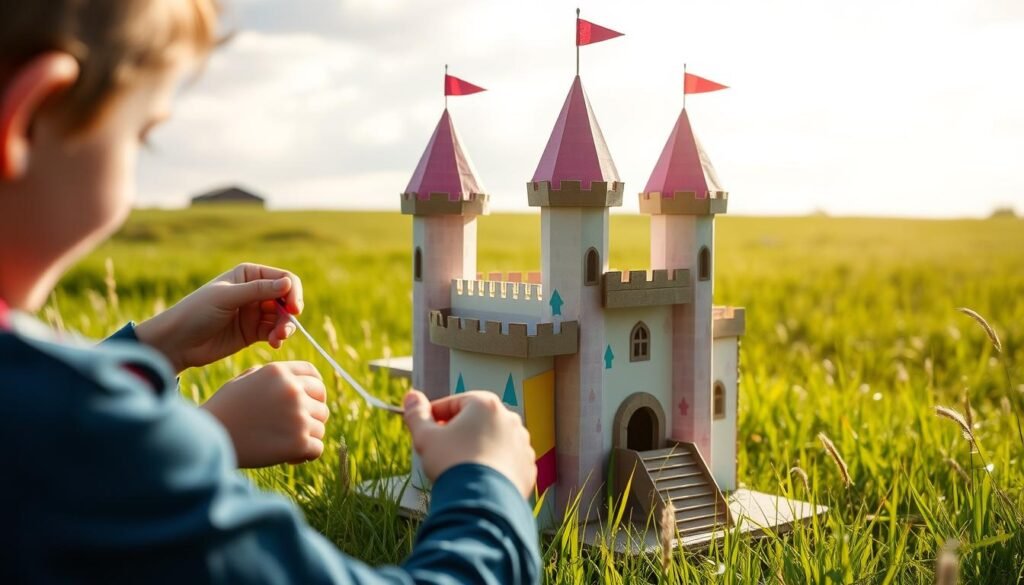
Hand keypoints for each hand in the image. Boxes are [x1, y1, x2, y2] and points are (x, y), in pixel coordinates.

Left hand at [135, 263, 303, 371]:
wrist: (177, 342)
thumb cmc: (197, 312)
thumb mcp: (227, 297)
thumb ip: (258, 290)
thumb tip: (288, 282)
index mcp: (248, 275)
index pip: (283, 278)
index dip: (293, 292)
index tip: (294, 309)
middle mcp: (254, 292)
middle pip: (286, 300)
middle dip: (289, 314)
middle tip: (285, 329)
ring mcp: (254, 312)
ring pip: (283, 318)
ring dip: (285, 328)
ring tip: (277, 338)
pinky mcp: (253, 332)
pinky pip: (274, 332)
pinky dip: (278, 337)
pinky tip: (274, 343)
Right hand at [200, 361, 328, 467]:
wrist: (207, 439)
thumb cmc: (224, 410)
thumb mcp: (245, 380)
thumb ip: (273, 376)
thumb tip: (299, 381)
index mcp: (279, 372)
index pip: (314, 374)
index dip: (314, 389)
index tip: (308, 402)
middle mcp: (292, 391)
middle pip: (321, 402)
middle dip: (312, 414)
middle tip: (294, 427)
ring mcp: (298, 416)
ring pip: (320, 427)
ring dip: (306, 436)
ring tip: (283, 443)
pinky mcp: (298, 442)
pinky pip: (317, 448)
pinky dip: (305, 455)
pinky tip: (288, 457)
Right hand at [403, 390, 536, 496]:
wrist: (481, 502)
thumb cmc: (453, 463)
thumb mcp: (425, 437)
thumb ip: (417, 414)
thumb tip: (411, 397)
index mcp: (485, 404)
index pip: (454, 403)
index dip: (435, 415)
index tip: (425, 429)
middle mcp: (509, 419)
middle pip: (476, 420)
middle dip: (458, 432)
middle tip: (441, 450)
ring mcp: (522, 444)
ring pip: (492, 441)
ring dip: (477, 448)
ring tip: (460, 467)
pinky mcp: (527, 467)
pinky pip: (506, 461)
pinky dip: (493, 466)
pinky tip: (478, 479)